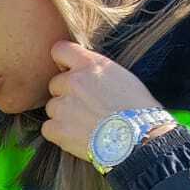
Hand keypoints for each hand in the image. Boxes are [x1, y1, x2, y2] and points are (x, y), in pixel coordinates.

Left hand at [40, 40, 167, 159]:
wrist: (141, 138)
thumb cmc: (139, 109)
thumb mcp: (121, 76)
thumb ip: (96, 70)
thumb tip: (81, 71)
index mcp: (90, 65)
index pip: (59, 50)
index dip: (62, 62)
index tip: (68, 71)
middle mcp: (73, 81)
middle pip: (55, 84)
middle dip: (67, 94)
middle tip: (87, 107)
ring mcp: (63, 105)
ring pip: (53, 107)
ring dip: (64, 115)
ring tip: (86, 124)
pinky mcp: (58, 128)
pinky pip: (48, 128)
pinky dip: (59, 133)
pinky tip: (78, 136)